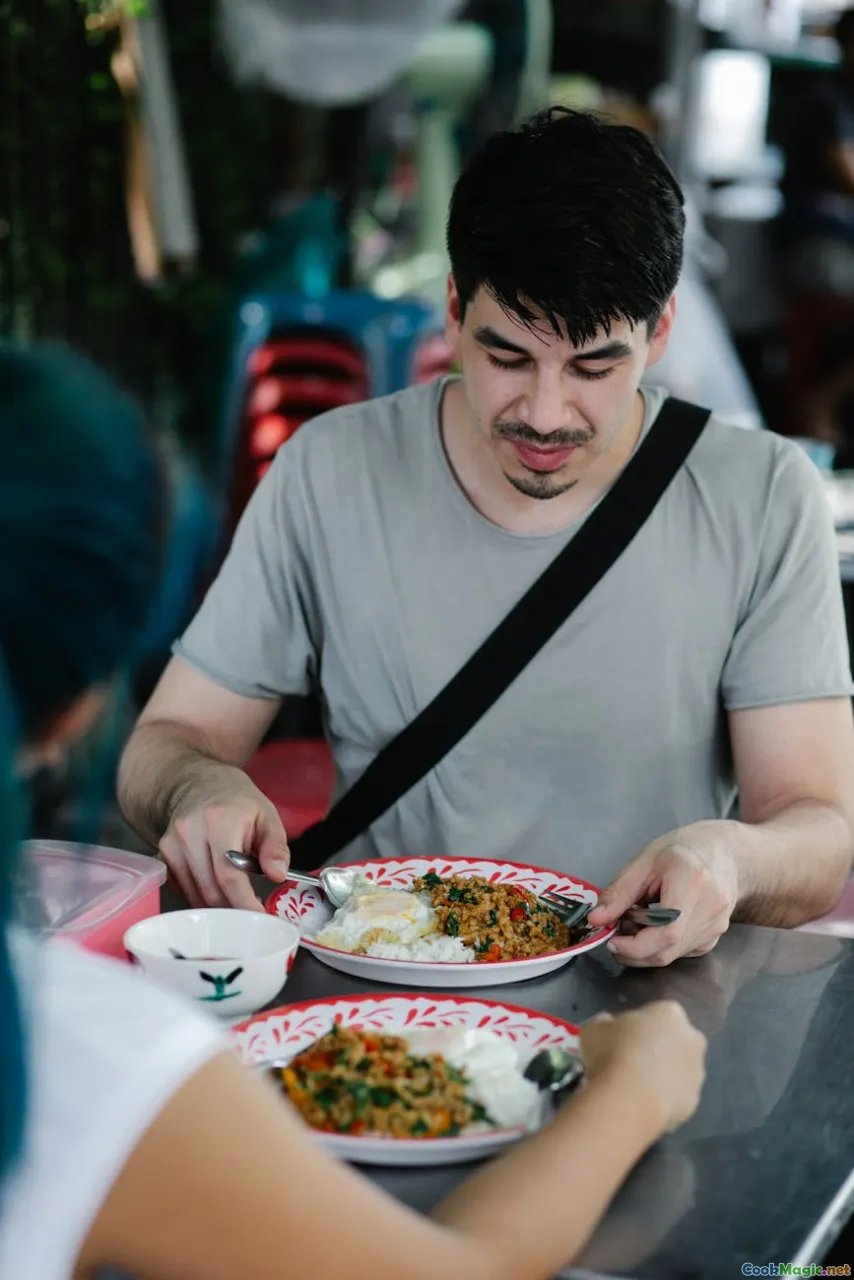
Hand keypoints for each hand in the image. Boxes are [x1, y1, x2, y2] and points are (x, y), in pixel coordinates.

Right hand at [159, 777, 289, 910]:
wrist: (198, 784)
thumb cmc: (237, 802)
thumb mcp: (267, 815)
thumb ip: (276, 846)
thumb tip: (279, 873)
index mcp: (219, 820)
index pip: (229, 873)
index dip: (243, 901)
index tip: (258, 917)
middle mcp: (189, 832)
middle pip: (210, 889)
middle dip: (233, 908)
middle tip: (251, 913)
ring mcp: (171, 845)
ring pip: (195, 894)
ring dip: (217, 905)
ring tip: (235, 897)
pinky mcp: (162, 856)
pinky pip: (182, 889)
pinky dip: (201, 897)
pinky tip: (215, 888)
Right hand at [579, 1002, 706, 1132]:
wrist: (629, 1098)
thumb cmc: (611, 1052)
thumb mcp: (593, 1029)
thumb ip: (604, 1024)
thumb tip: (607, 1025)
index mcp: (670, 1013)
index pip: (656, 1013)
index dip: (637, 1026)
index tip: (621, 1038)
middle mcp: (691, 1039)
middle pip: (675, 1041)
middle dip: (658, 1049)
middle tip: (630, 1061)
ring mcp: (696, 1073)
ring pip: (679, 1071)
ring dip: (663, 1076)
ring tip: (634, 1088)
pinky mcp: (693, 1102)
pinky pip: (677, 1097)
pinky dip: (663, 1100)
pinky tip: (642, 1105)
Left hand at [587, 822, 739, 966]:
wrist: (724, 853)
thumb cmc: (680, 851)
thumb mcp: (644, 863)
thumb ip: (618, 893)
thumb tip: (595, 920)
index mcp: (692, 882)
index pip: (667, 931)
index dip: (635, 946)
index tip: (611, 939)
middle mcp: (711, 909)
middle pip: (668, 950)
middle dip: (634, 951)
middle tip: (616, 933)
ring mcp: (717, 927)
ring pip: (673, 955)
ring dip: (645, 948)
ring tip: (635, 922)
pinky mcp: (714, 938)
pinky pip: (681, 952)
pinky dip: (660, 946)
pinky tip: (654, 926)